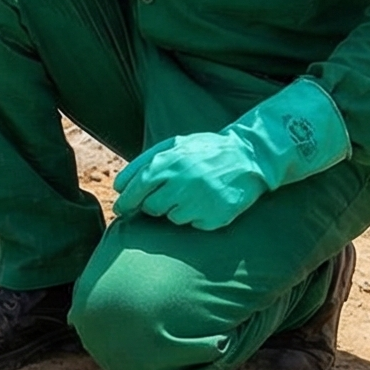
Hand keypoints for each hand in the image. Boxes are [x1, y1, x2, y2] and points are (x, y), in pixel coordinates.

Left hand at [108, 81, 350, 229]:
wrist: (250, 156)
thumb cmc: (206, 150)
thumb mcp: (175, 144)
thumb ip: (144, 162)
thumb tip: (119, 186)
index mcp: (166, 163)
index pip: (134, 191)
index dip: (126, 202)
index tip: (123, 209)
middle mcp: (179, 184)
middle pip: (150, 208)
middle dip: (153, 205)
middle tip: (168, 195)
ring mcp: (198, 203)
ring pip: (171, 218)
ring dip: (177, 209)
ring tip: (194, 193)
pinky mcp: (214, 218)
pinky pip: (194, 224)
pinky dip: (198, 216)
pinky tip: (209, 201)